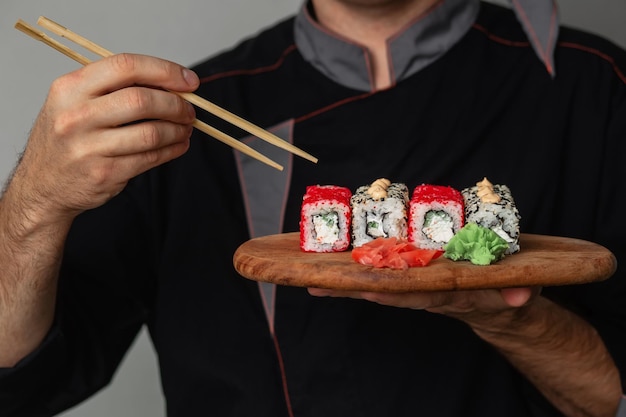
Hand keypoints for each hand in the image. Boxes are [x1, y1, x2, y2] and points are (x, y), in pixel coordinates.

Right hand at [10, 53, 198, 222]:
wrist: (42, 185)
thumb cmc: (67, 138)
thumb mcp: (74, 102)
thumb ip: (114, 88)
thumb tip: (170, 83)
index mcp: (70, 88)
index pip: (125, 67)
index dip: (164, 71)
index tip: (188, 80)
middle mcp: (76, 116)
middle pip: (141, 101)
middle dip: (176, 104)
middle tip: (189, 110)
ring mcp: (89, 147)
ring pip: (151, 133)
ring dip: (178, 130)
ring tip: (186, 128)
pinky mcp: (105, 173)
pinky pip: (150, 158)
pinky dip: (172, 150)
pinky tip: (179, 145)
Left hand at [308, 286, 541, 329]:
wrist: (496, 306)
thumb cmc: (504, 295)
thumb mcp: (517, 295)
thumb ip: (517, 294)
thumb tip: (519, 297)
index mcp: (449, 294)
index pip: (417, 293)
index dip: (392, 291)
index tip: (366, 288)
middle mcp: (426, 291)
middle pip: (386, 290)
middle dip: (354, 288)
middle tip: (318, 283)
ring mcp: (418, 284)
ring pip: (379, 283)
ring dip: (346, 283)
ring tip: (311, 279)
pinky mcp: (414, 276)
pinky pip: (383, 273)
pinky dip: (357, 273)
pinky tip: (330, 268)